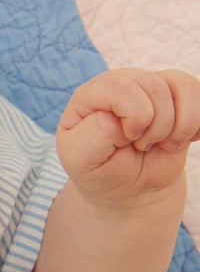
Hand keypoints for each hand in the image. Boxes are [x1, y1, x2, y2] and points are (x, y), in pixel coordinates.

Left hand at [56, 68, 199, 204]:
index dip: (133, 117)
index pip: (118, 87)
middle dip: (155, 128)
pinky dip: (195, 124)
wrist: (130, 188)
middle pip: (154, 87)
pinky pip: (198, 93)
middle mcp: (121, 83)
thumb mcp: (83, 159)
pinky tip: (180, 139)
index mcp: (91, 94)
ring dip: (178, 127)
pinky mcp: (177, 95)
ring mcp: (151, 86)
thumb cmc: (102, 171)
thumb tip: (123, 117)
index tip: (126, 140)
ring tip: (160, 143)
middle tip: (141, 146)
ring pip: (182, 87)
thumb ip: (96, 133)